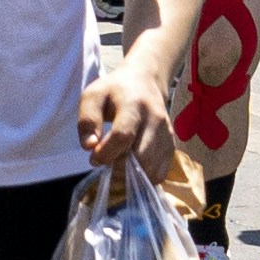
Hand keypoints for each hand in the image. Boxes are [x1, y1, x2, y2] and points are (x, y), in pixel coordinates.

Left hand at [79, 51, 172, 177]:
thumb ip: (87, 120)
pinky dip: (143, 177)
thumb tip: (90, 147)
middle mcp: (155, 119)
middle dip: (119, 166)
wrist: (144, 82)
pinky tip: (132, 165)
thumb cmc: (114, 91)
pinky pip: (159, 173)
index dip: (106, 153)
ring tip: (118, 161)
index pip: (123, 136)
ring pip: (151, 168)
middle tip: (107, 160)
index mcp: (133, 104)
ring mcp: (167, 134)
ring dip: (131, 174)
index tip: (94, 157)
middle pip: (140, 157)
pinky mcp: (171, 146)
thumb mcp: (93, 96)